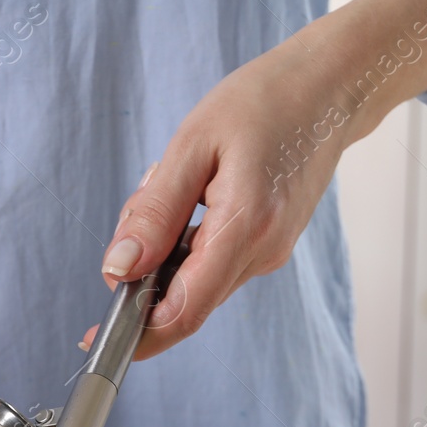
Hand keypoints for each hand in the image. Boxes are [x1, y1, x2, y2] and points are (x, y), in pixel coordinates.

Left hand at [94, 0, 426, 358]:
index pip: (184, 311)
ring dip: (166, 247)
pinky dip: (187, 239)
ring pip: (193, 280)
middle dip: (145, 270)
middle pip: (182, 299)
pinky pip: (211, 262)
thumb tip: (118, 270)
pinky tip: (197, 190)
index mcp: (245, 228)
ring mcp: (269, 254)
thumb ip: (154, 213)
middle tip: (146, 195)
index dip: (138, 335)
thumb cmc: (266, 102)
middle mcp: (262, 254)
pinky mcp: (268, 246)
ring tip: (181, 179)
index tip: (96, 338)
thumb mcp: (193, 145)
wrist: (330, 88)